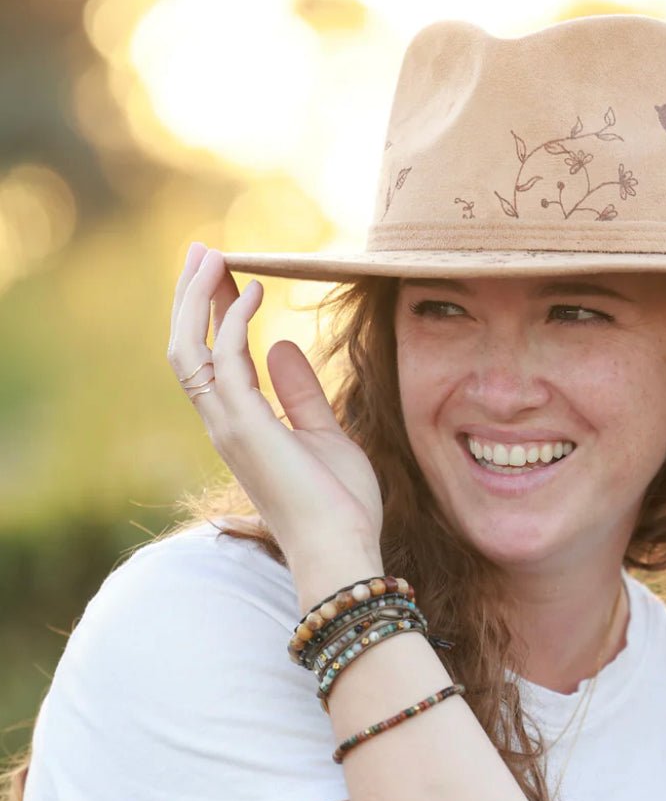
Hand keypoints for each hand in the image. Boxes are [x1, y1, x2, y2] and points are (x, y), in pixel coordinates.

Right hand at [167, 243, 383, 578]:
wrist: (343, 549)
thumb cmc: (338, 504)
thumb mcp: (325, 434)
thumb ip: (301, 392)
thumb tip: (279, 345)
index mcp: (241, 426)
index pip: (213, 357)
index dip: (215, 313)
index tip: (226, 274)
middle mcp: (224, 423)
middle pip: (188, 347)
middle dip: (193, 297)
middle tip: (205, 251)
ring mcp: (228, 425)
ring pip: (188, 349)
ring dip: (197, 299)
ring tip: (214, 256)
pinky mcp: (242, 426)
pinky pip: (224, 360)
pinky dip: (233, 321)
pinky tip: (255, 292)